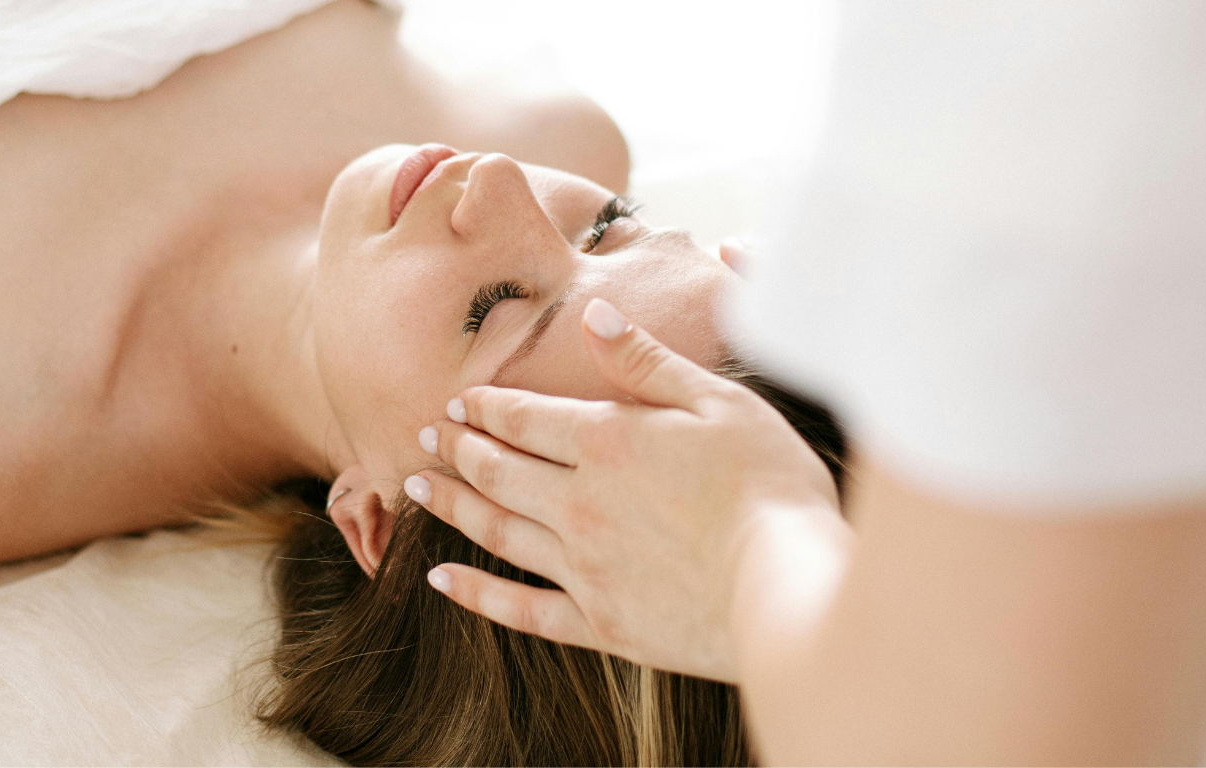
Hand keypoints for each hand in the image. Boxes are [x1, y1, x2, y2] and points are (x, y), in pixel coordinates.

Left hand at [404, 298, 840, 680]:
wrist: (788, 587)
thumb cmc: (769, 486)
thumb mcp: (718, 401)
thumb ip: (646, 361)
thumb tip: (592, 314)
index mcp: (607, 442)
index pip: (524, 418)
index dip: (486, 407)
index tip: (458, 402)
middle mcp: (578, 502)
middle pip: (498, 470)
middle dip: (458, 448)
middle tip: (426, 436)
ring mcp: (583, 567)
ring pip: (496, 530)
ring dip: (451, 505)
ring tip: (417, 488)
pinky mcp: (599, 623)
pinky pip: (520, 609)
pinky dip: (476, 595)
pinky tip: (442, 580)